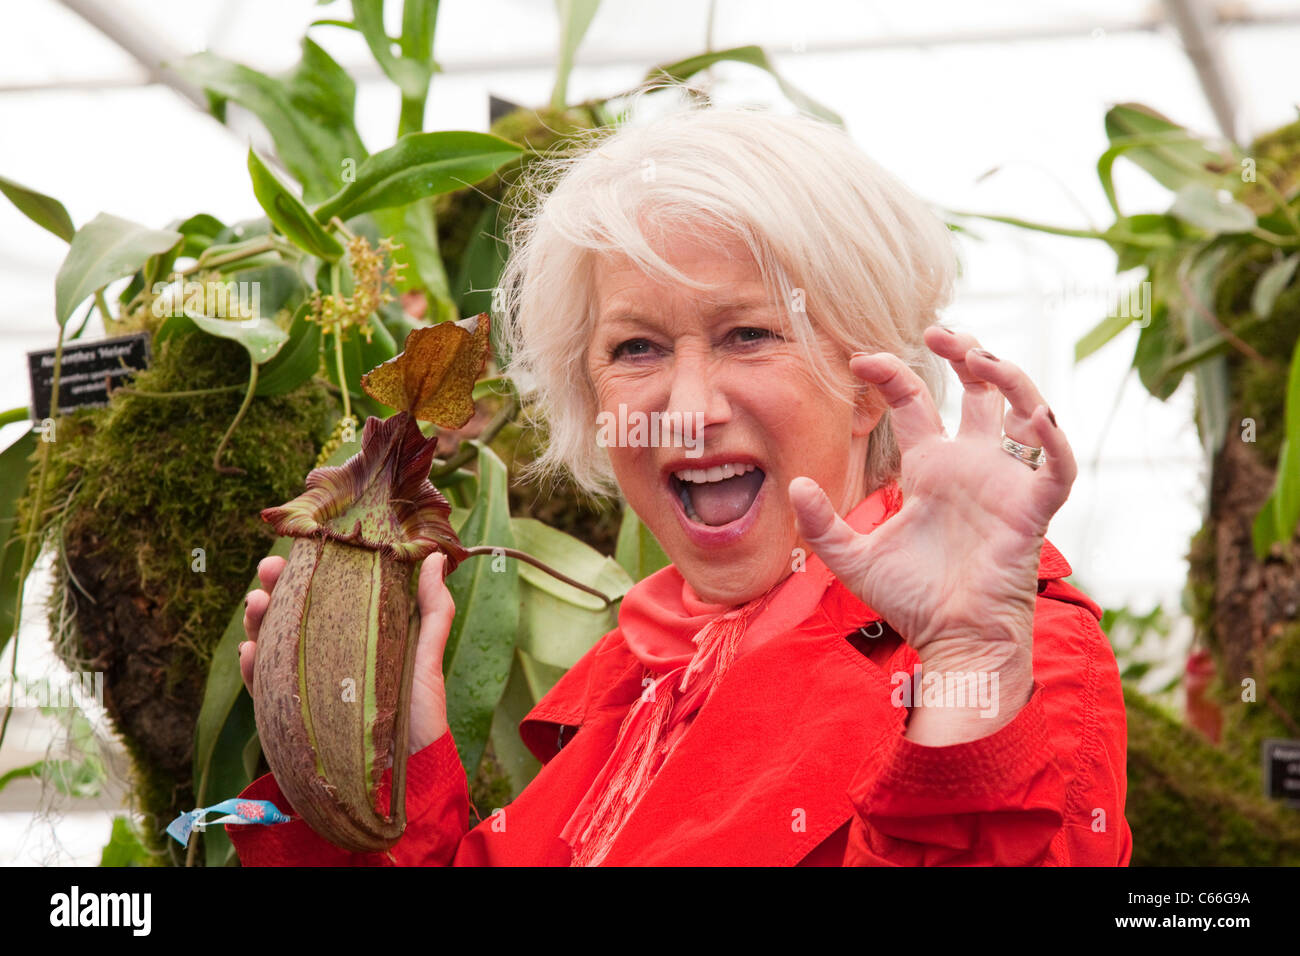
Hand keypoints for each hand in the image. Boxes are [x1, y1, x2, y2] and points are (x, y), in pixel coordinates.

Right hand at [240, 552, 456, 755]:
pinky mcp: (295, 716)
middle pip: (290, 616)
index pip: (323, 595)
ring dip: (257, 622)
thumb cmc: (422, 706)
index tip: (298, 550)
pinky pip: (264, 689)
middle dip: (273, 590)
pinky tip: (250, 652)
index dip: (306, 572)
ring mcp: (308, 684)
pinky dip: (253, 669)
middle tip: (267, 573)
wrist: (412, 764)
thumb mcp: (428, 650)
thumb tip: (436, 556)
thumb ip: (434, 606)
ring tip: (256, 603)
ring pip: (271, 646)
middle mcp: (326, 655)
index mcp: (354, 633)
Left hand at [789, 326, 1077, 741]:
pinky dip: (1051, 438)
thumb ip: (822, 525)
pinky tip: (1032, 414)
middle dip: (965, 354)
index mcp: (931, 469)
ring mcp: (1004, 483)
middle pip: (979, 391)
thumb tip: (795, 486)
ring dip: (1010, 378)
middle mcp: (970, 466)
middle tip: (939, 332)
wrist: (952, 642)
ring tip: (978, 357)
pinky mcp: (1032, 509)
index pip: (915, 402)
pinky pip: (1055, 464)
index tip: (859, 360)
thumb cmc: (911, 602)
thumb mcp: (852, 559)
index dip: (893, 374)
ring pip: (1023, 411)